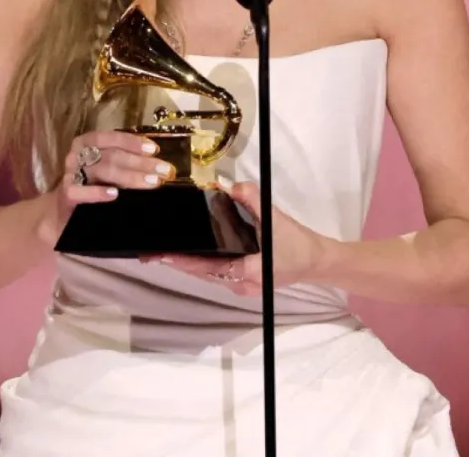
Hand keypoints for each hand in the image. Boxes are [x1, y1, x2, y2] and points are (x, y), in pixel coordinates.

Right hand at [39, 130, 175, 243]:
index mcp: (86, 143)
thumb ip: (124, 164)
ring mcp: (69, 175)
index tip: (154, 150)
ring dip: (129, 177)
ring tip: (150, 183)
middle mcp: (76, 155)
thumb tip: (157, 165)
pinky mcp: (65, 195)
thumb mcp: (106, 172)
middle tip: (163, 171)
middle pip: (111, 155)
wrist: (61, 214)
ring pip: (101, 171)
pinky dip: (97, 193)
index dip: (132, 142)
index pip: (110, 137)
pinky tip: (114, 195)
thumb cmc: (90, 188)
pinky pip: (79, 191)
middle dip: (141, 163)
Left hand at [151, 181, 330, 295]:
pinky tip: (190, 252)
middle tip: (152, 251)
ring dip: (187, 263)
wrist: (316, 261)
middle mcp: (240, 284)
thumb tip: (227, 184)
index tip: (161, 254)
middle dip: (178, 261)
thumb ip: (251, 198)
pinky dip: (201, 262)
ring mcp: (241, 285)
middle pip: (201, 273)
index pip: (206, 267)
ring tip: (164, 251)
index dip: (182, 261)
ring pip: (207, 274)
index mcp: (246, 272)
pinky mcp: (243, 281)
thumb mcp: (275, 217)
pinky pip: (216, 272)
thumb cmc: (297, 243)